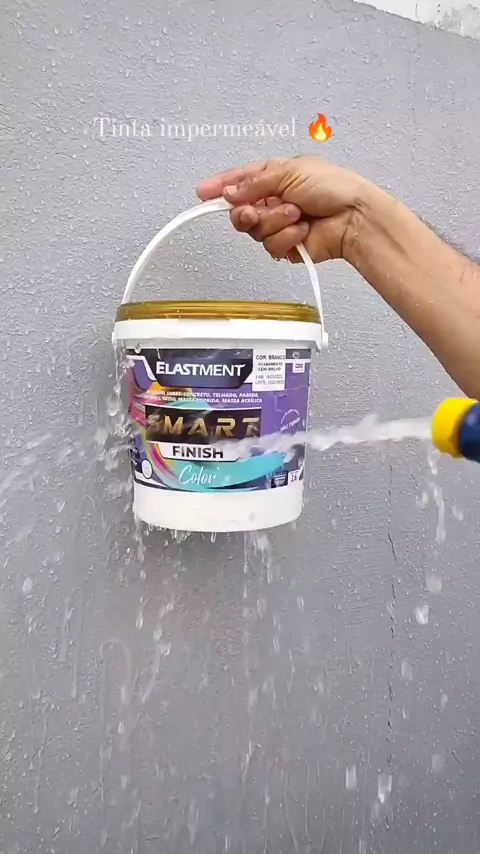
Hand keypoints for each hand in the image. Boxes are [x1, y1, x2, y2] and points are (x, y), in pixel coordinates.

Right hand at [197, 155, 370, 263]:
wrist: (354, 217)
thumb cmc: (334, 187)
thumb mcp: (289, 172)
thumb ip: (254, 184)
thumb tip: (230, 193)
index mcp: (275, 177)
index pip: (240, 181)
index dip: (221, 186)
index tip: (203, 192)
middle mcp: (275, 201)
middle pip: (240, 212)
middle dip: (245, 212)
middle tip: (253, 211)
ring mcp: (281, 224)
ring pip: (256, 231)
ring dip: (275, 222)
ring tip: (296, 214)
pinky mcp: (288, 246)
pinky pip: (272, 246)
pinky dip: (287, 237)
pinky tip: (303, 230)